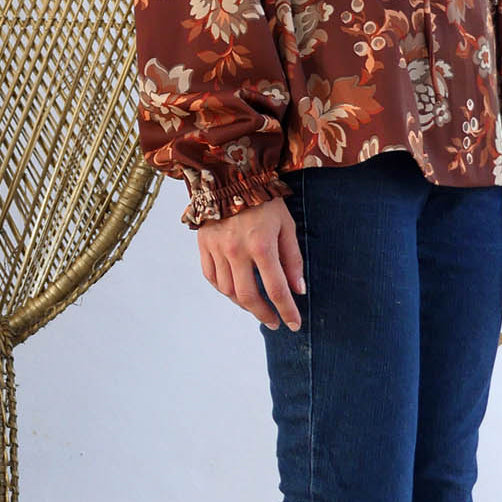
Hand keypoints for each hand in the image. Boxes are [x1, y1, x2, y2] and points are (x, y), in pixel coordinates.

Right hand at [197, 197, 304, 329]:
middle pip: (248, 297)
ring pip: (228, 291)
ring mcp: (217, 250)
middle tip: (274, 322)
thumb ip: (292, 259)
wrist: (230, 177)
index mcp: (261, 245)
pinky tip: (235, 291)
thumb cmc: (264, 200)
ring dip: (244, 304)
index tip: (294, 324)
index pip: (277, 289)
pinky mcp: (204, 246)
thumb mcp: (286, 226)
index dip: (287, 310)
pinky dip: (224, 289)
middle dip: (263, 314)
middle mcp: (236, 251)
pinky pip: (211, 277)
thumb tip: (297, 290)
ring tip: (256, 307)